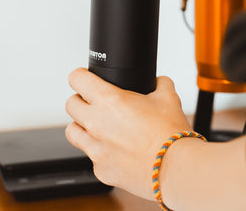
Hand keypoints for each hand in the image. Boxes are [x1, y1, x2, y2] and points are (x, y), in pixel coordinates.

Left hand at [65, 68, 191, 199]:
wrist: (175, 168)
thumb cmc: (170, 134)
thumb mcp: (168, 98)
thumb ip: (160, 84)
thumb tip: (159, 82)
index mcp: (109, 100)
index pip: (77, 79)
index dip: (80, 76)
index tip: (84, 79)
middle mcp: (96, 124)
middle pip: (70, 104)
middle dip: (81, 101)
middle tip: (94, 104)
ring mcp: (95, 149)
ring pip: (72, 132)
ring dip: (82, 127)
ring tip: (99, 128)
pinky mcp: (100, 170)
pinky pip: (91, 157)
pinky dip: (99, 152)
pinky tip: (116, 151)